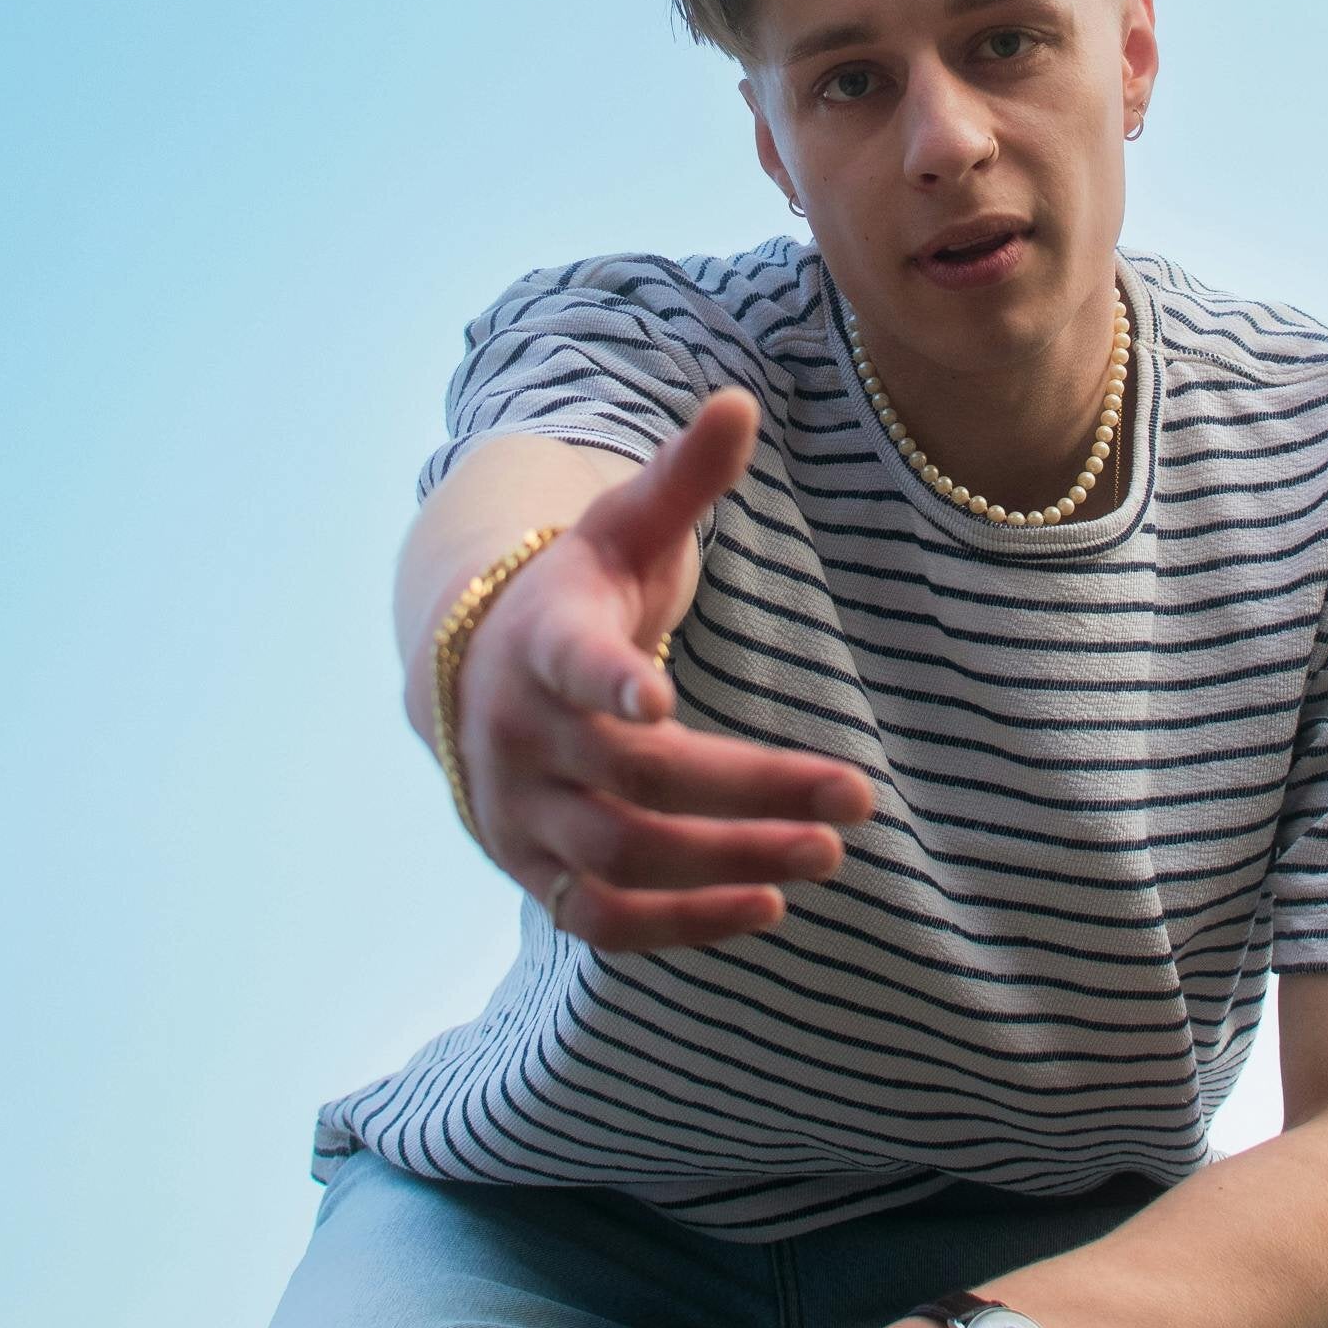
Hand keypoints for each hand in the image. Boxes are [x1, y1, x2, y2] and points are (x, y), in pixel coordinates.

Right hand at [454, 386, 875, 949]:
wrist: (473, 669)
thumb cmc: (575, 589)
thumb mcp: (621, 526)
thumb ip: (682, 477)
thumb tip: (739, 401)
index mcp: (543, 637)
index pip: (571, 662)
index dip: (611, 682)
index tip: (660, 701)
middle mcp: (522, 733)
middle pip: (636, 776)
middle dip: (748, 791)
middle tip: (854, 801)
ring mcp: (521, 811)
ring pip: (624, 854)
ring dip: (728, 862)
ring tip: (828, 854)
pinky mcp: (534, 870)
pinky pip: (601, 916)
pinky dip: (679, 925)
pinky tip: (766, 908)